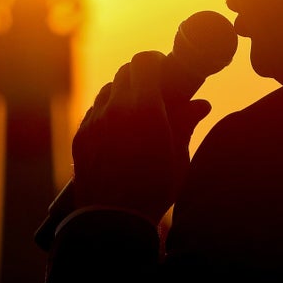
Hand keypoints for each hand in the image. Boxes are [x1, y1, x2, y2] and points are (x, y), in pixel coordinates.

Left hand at [70, 50, 211, 225]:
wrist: (112, 221)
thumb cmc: (154, 191)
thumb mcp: (178, 158)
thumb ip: (186, 124)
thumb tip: (201, 104)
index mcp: (146, 109)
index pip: (144, 61)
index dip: (156, 61)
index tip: (165, 69)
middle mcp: (116, 109)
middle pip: (125, 71)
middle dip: (141, 76)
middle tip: (154, 90)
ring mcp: (94, 122)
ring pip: (108, 90)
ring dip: (122, 92)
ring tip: (135, 112)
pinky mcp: (81, 136)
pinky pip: (95, 111)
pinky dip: (107, 112)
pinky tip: (118, 130)